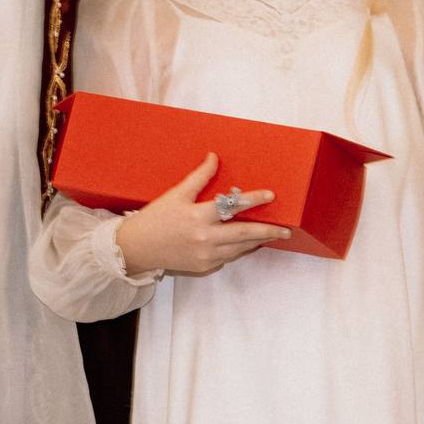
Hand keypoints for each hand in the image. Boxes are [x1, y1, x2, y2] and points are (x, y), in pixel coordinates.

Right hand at [116, 151, 295, 276]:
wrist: (137, 248)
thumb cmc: (156, 218)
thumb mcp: (176, 194)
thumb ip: (199, 177)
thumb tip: (214, 157)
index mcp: (197, 217)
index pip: (232, 206)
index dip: (253, 200)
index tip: (271, 195)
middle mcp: (204, 238)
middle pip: (244, 234)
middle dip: (268, 231)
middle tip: (286, 229)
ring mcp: (206, 255)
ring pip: (240, 248)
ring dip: (257, 241)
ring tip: (273, 234)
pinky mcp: (204, 266)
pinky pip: (229, 256)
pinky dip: (240, 249)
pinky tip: (248, 243)